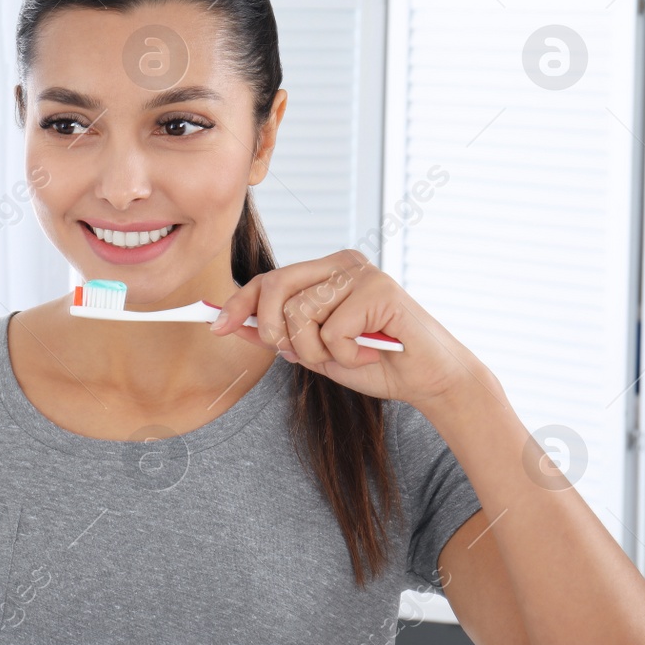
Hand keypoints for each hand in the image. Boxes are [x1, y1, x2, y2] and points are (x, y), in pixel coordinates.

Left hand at [209, 249, 488, 408]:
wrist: (428, 380)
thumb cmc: (375, 363)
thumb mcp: (316, 352)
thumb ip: (280, 337)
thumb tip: (233, 326)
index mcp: (326, 272)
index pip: (269, 280)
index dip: (238, 303)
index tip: (216, 326)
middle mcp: (341, 264)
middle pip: (275, 286)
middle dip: (273, 328)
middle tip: (296, 353)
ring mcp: (361, 272)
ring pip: (300, 312)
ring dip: (317, 350)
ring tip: (348, 355)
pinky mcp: (378, 289)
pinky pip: (332, 330)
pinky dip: (344, 354)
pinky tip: (369, 353)